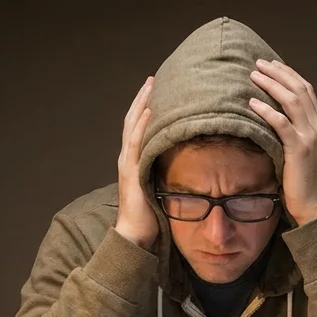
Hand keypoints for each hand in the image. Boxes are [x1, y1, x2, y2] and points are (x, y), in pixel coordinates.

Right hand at [114, 76, 157, 249]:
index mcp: (134, 161)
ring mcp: (127, 163)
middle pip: (133, 120)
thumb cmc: (150, 217)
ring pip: (132, 125)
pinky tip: (150, 110)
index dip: (145, 109)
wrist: (134, 235)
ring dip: (142, 104)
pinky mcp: (131, 171)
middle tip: (153, 79)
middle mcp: (128, 158)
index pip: (138, 128)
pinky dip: (142, 124)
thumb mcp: (161, 189)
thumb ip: (168, 175)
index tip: (157, 91)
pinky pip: (135, 142)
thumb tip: (188, 165)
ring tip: (151, 86)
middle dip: (143, 99)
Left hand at [249, 60, 316, 225]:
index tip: (272, 64)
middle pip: (299, 89)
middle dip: (278, 73)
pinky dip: (266, 110)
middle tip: (259, 63)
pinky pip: (281, 123)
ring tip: (253, 76)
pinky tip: (252, 103)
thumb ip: (294, 134)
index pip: (306, 90)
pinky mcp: (299, 149)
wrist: (315, 206)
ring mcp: (310, 137)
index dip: (289, 74)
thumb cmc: (304, 182)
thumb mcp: (302, 152)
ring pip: (291, 100)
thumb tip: (274, 120)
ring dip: (271, 85)